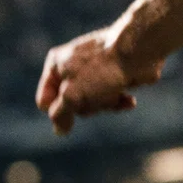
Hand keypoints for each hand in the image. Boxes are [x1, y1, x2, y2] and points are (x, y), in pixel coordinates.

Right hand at [35, 28, 163, 135]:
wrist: (137, 52)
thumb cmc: (101, 70)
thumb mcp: (71, 96)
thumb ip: (60, 115)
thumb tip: (59, 130)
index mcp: (56, 64)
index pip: (45, 101)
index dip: (58, 110)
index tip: (73, 104)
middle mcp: (72, 66)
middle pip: (71, 106)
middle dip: (86, 106)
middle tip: (95, 93)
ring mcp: (94, 71)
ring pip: (92, 104)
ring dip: (104, 104)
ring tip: (113, 91)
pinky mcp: (113, 76)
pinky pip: (110, 99)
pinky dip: (119, 101)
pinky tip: (129, 99)